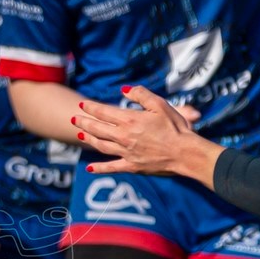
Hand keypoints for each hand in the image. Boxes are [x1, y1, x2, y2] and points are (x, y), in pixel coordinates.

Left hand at [72, 85, 214, 182]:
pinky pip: (111, 167)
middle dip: (84, 122)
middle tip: (74, 119)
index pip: (104, 112)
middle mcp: (124, 137)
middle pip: (98, 128)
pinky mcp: (132, 166)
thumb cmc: (175, 127)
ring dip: (89, 139)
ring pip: (101, 145)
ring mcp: (126, 153)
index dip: (91, 108)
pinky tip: (89, 168)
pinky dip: (99, 168)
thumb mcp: (160, 104)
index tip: (82, 105)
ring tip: (80, 134)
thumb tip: (124, 90)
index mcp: (130, 120)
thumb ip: (140, 95)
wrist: (185, 153)